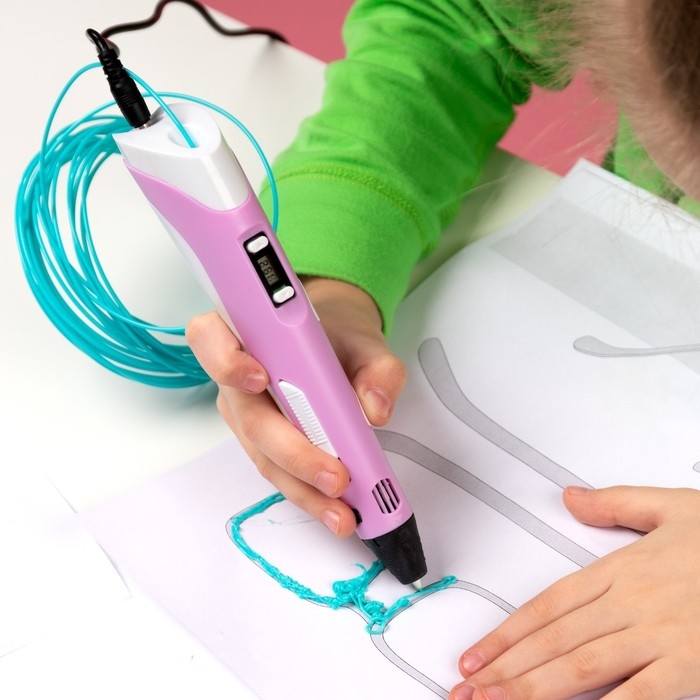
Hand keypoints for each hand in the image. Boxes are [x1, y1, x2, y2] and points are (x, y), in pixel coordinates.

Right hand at [185, 277, 405, 537]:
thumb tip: (375, 410)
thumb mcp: (366, 342)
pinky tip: (337, 511)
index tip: (261, 378)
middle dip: (294, 453)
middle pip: (250, 419)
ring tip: (342, 514)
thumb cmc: (337, 339)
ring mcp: (246, 417)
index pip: (211, 338)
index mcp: (246, 333)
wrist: (335, 349)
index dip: (228, 361)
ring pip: (265, 457)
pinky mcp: (264, 445)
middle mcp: (236, 379)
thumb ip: (377, 368)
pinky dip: (309, 494)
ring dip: (304, 489)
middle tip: (336, 477)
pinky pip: (280, 472)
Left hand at [449, 485, 699, 699]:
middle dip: (506, 669)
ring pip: (582, 667)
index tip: (477, 654)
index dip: (507, 632)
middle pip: (554, 640)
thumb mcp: (670, 507)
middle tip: (467, 690)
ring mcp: (661, 635)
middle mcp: (632, 602)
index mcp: (622, 568)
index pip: (548, 605)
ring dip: (533, 690)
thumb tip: (571, 498)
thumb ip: (615, 503)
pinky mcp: (690, 664)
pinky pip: (639, 696)